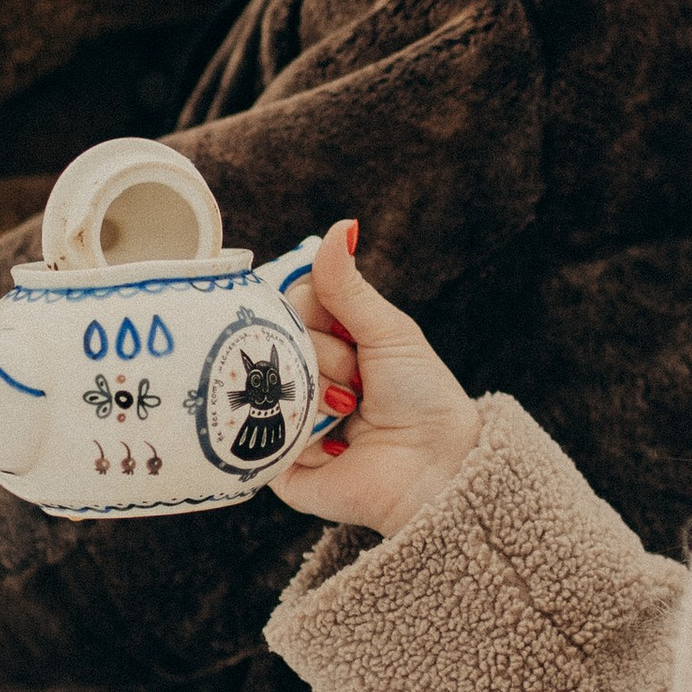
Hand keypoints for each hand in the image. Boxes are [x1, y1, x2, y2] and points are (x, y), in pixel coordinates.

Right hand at [273, 221, 482, 535]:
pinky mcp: (276, 463)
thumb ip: (348, 285)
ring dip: (316, 392)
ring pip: (267, 380)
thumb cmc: (423, 397)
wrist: (436, 466)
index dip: (312, 312)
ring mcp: (285, 418)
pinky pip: (256, 430)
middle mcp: (302, 377)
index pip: (290, 304)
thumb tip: (340, 226)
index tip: (350, 334)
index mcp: (328, 343)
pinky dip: (296, 428)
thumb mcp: (388, 330)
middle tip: (358, 380)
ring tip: (350, 412)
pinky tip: (329, 438)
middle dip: (323, 354)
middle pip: (276, 338)